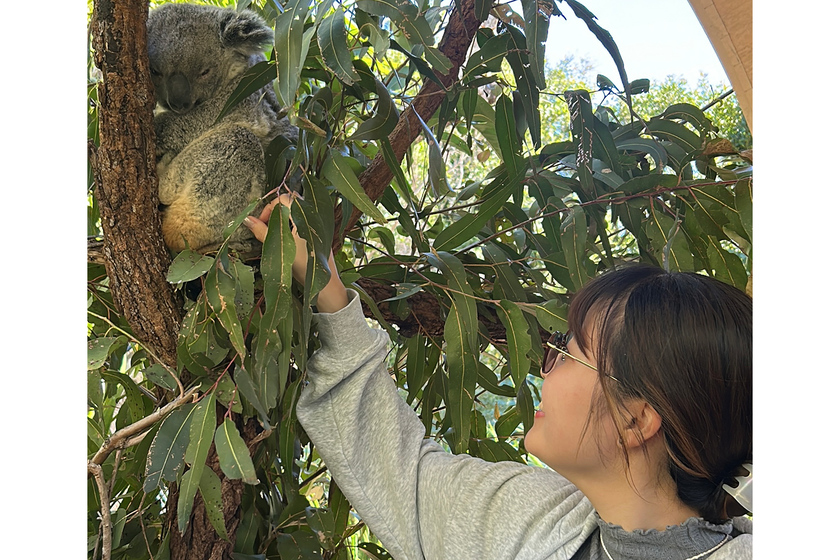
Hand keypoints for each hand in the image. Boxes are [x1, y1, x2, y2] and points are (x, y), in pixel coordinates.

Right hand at [244, 194, 348, 312]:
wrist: (325, 282)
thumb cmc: (303, 265)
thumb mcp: (278, 247)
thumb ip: (262, 231)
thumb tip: (247, 219)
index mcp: (303, 214)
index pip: (282, 199)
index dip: (268, 209)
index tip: (261, 223)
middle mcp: (313, 214)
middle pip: (290, 201)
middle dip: (276, 211)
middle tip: (267, 226)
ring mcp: (319, 221)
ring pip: (297, 209)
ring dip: (284, 216)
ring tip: (276, 232)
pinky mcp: (320, 230)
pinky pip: (304, 217)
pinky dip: (293, 222)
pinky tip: (288, 237)